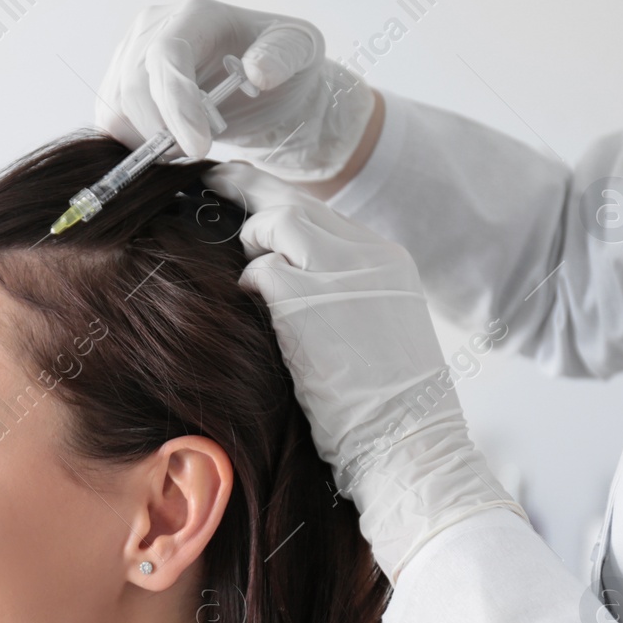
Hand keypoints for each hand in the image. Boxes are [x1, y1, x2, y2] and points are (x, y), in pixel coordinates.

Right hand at [96, 0, 375, 181]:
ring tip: (187, 144)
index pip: (167, 56)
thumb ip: (282, 57)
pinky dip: (133, 143)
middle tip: (196, 153)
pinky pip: (110, 121)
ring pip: (115, 108)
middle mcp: (154, 27)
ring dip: (146, 141)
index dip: (176, 106)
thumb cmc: (281, 63)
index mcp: (196, 14)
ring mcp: (130, 52)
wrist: (261, 79)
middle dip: (161, 132)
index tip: (198, 149)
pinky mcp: (119, 81)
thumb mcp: (300, 53)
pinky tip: (168, 143)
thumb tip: (257, 72)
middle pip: (132, 87)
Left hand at [201, 159, 524, 579]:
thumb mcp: (381, 329)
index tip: (254, 202)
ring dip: (251, 240)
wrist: (407, 442)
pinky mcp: (306, 299)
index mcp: (390, 263)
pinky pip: (261, 270)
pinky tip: (247, 306)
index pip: (326, 217)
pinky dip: (247, 283)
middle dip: (251, 190)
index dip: (284, 209)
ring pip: (278, 220)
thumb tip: (290, 279)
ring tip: (241, 269)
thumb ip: (345, 294)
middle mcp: (369, 255)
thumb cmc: (388, 407)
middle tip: (215, 180)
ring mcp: (339, 271)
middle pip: (298, 204)